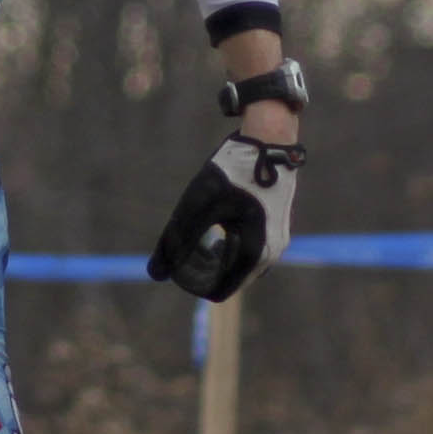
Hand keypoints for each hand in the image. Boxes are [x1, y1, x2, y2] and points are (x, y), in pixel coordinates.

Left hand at [147, 136, 300, 300]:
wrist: (269, 142)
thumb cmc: (232, 172)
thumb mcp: (198, 205)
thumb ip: (176, 240)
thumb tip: (155, 274)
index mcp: (253, 253)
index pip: (217, 291)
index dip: (191, 282)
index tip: (178, 261)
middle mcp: (270, 255)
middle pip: (228, 282)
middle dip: (202, 271)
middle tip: (184, 247)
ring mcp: (277, 245)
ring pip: (238, 269)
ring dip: (214, 261)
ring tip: (198, 238)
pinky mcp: (275, 232)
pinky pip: (248, 256)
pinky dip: (228, 251)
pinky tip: (215, 230)